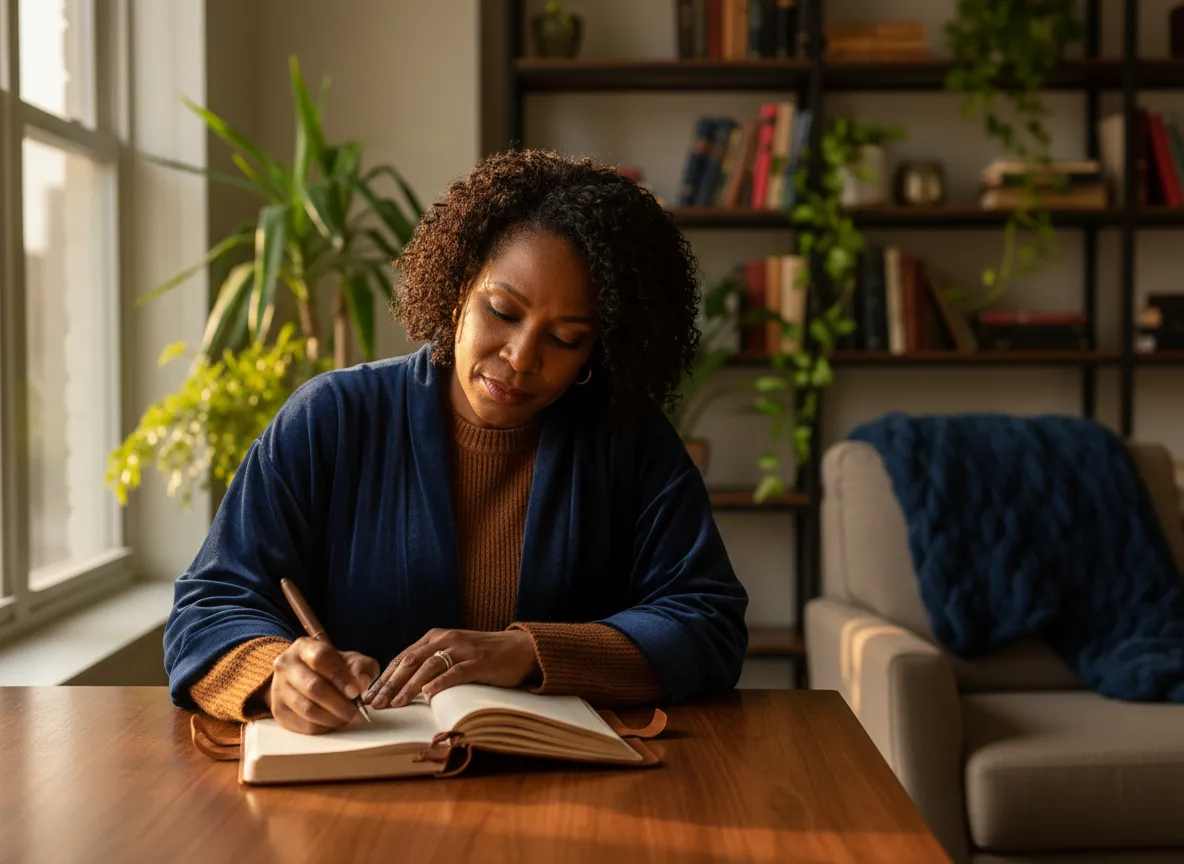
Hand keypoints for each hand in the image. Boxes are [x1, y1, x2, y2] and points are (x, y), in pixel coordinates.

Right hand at [269, 637, 379, 734]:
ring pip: (307, 709)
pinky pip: (302, 725)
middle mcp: (286, 665)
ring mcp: (278, 688)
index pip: (321, 658)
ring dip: (332, 718)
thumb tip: (362, 683)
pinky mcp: (278, 710)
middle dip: (339, 704)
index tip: (356, 692)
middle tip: (357, 713)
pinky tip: (334, 722)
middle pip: (312, 687)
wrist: (306, 676)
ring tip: (348, 718)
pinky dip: (323, 727)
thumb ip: (361, 667)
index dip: (340, 677)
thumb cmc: (332, 667)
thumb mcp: (350, 660)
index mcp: (304, 647)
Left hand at [363, 628, 539, 708]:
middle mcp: (445, 639)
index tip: (370, 696)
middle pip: (410, 662)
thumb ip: (430, 662)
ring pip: (428, 666)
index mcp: (435, 637)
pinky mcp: (479, 661)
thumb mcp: (452, 653)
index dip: (385, 677)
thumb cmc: (482, 655)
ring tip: (396, 703)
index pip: (403, 658)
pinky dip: (440, 682)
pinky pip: (456, 671)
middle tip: (375, 703)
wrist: (519, 648)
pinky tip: (428, 693)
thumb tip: (402, 685)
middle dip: (390, 684)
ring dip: (409, 686)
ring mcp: (462, 649)